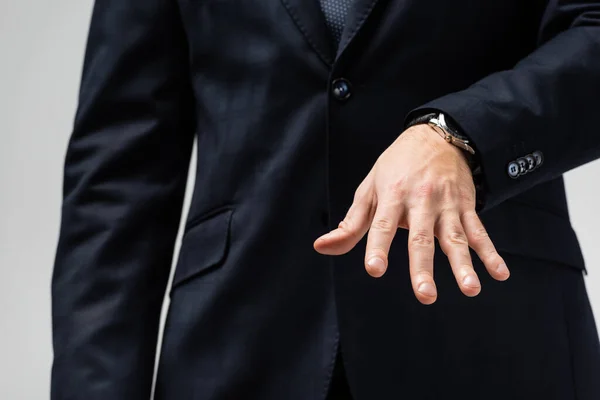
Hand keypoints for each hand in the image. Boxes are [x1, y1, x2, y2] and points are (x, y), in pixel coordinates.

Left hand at [313, 124, 509, 304]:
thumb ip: (350, 225)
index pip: (383, 226)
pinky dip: (491, 252)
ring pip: (455, 238)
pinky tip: (499, 273)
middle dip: (423, 267)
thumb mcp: (369, 189)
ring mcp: (446, 205)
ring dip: (464, 264)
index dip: (378, 247)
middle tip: (425, 294)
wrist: (435, 136)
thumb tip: (322, 247)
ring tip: (470, 288)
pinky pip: (479, 231)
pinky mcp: (466, 206)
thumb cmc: (395, 167)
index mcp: (392, 196)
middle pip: (421, 238)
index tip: (375, 269)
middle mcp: (420, 201)